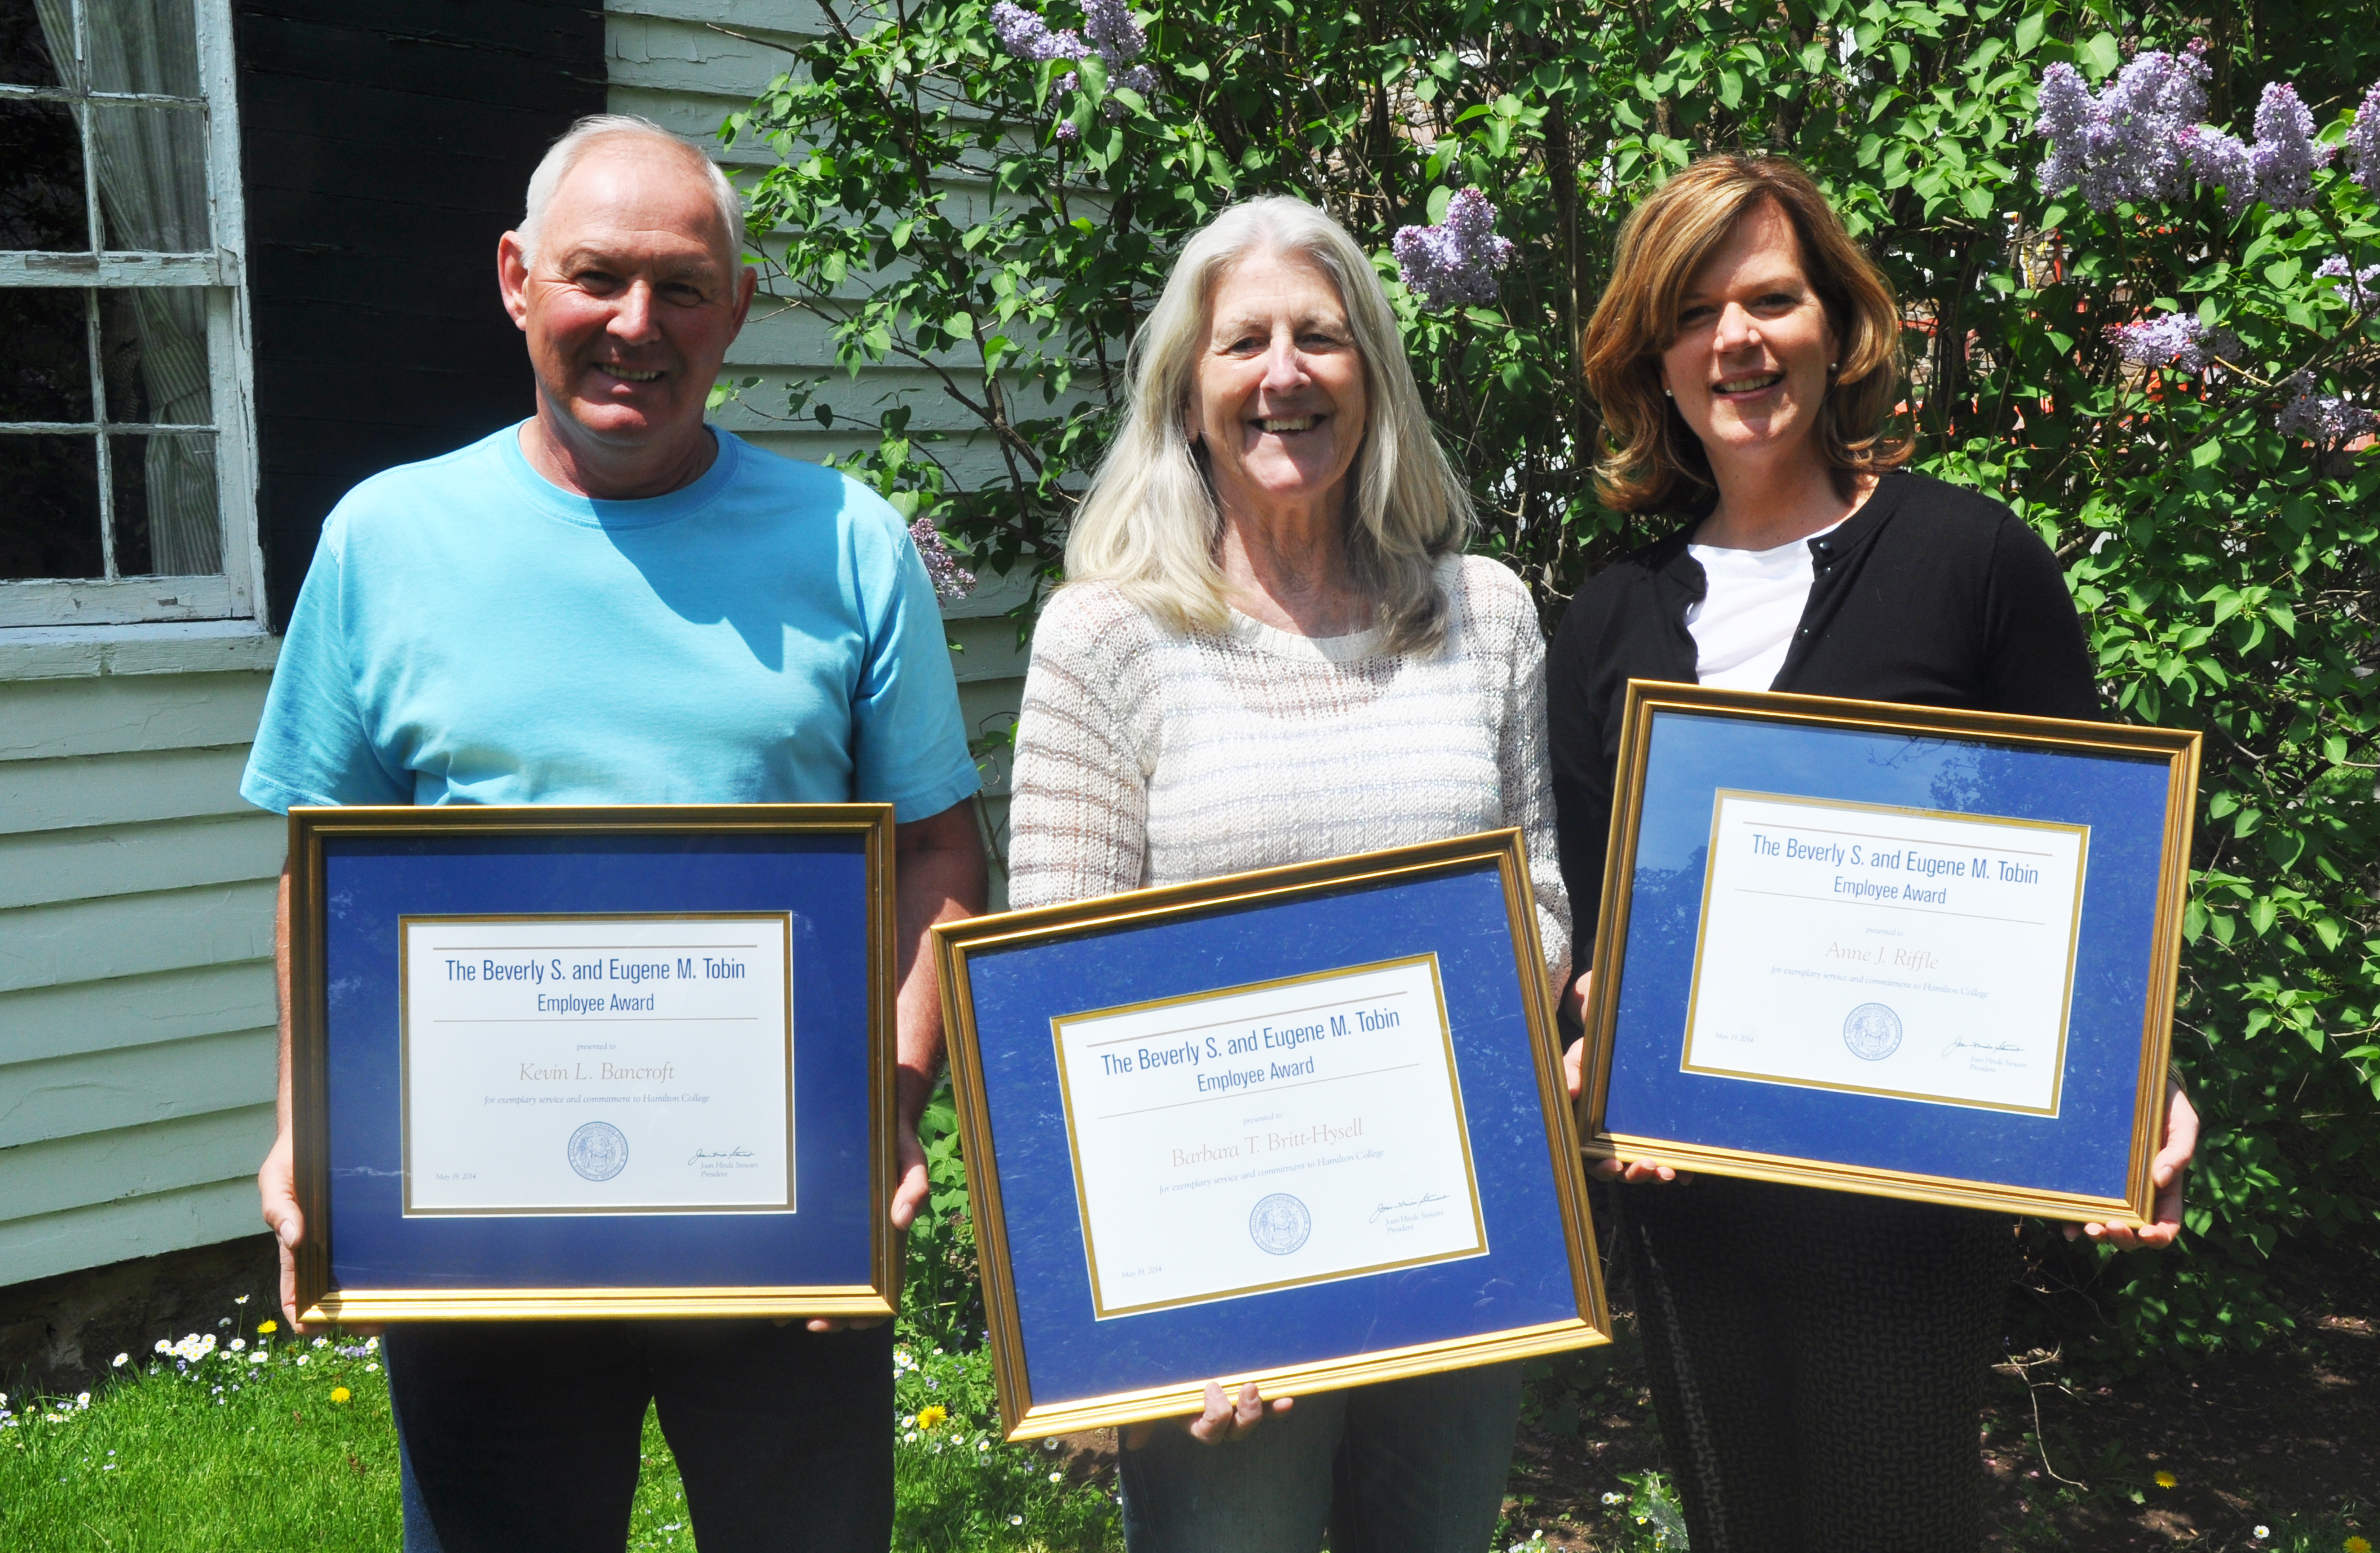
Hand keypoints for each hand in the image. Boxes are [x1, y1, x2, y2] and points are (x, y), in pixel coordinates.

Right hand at [258, 1127, 378, 1335]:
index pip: (294, 1292)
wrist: (321, 1127)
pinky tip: (408, 1269)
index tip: (316, 1329)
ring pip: (360, 1275)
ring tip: (397, 1303)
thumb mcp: (275, 1180)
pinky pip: (379, 1245)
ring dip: (375, 1294)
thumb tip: (292, 1237)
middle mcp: (323, 1247)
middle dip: (350, 1314)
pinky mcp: (370, 1221)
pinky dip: (389, 1262)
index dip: (302, 1316)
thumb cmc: (291, 1158)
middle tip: (375, 1322)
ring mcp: (347, 1236)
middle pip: (334, 1292)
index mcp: (296, 1247)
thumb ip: (277, 1207)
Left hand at [803, 1101, 930, 1333]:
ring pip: (827, 1280)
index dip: (871, 1311)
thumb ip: (914, 1187)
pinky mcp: (822, 1222)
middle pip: (851, 1294)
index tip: (852, 1320)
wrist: (876, 1120)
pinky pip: (808, 1252)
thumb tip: (902, 1220)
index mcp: (890, 1240)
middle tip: (810, 1321)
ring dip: (807, 1301)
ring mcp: (842, 1236)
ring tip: (781, 1315)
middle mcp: (865, 1245)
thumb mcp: (912, 1162)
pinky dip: (794, 1271)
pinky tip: (772, 1280)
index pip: (886, 1288)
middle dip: (833, 1315)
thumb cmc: (897, 1145)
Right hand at [1122, 1380, 1290, 1448]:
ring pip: (1252, 1421)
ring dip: (1261, 1409)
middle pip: (1237, 1432)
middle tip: (1246, 1388)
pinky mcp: (1252, 1395)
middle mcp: (1220, 1420)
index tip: (1211, 1386)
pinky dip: (1278, 1407)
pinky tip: (1287, 1401)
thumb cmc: (1165, 1377)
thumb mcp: (1154, 1397)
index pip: (1210, 1432)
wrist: (1180, 1352)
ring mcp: (1237, 1408)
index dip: (1215, 1416)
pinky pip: (1269, 1407)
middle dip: (1245, 1415)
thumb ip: (1143, 1418)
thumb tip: (1133, 1445)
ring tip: (1258, 1387)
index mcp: (1196, 1422)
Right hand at [1564, 971, 1688, 1185]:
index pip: (1593, 1158)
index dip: (1603, 1166)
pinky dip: (1680, 1168)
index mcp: (1588, 1131)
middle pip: (1623, 1170)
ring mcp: (1636, 1139)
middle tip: (1648, 1167)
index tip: (1614, 1165)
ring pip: (1646, 1167)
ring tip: (1669, 1173)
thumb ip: (1571, 1077)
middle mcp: (1613, 1141)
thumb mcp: (1576, 1062)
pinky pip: (1669, 1156)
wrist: (1615, 1040)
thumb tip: (1568, 1092)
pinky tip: (1688, 1172)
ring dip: (1657, 1175)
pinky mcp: (1658, 1133)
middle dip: (1635, 1173)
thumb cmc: (1589, 1056)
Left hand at [2065, 1081, 2196, 1249]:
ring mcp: (2111, 1190)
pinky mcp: (2087, 1179)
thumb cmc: (2166, 1105)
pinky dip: (2074, 1221)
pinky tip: (2068, 1227)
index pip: (2165, 1223)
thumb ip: (2180, 1152)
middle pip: (2133, 1232)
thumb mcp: (2183, 1124)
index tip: (2148, 1234)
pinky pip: (2080, 1206)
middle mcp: (2137, 1195)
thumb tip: (2161, 1180)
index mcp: (2164, 1189)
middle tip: (2112, 1227)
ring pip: (2105, 1224)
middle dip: (2123, 1238)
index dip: (2159, 1236)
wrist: (2133, 1082)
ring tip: (2089, 1228)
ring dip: (2098, 1234)